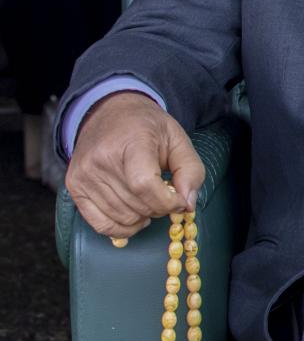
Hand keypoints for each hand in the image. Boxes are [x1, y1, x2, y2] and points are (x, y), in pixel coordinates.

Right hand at [67, 92, 200, 239]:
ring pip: (121, 218)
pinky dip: (122, 228)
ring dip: (143, 217)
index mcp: (131, 141)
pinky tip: (135, 216)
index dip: (167, 202)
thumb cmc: (147, 128)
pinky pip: (100, 224)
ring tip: (150, 200)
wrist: (109, 113)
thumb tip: (187, 204)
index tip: (180, 201)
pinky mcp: (74, 187)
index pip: (144, 185)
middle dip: (160, 209)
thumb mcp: (178, 140)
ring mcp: (84, 174)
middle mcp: (101, 159)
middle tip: (166, 196)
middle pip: (136, 205)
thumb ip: (191, 171)